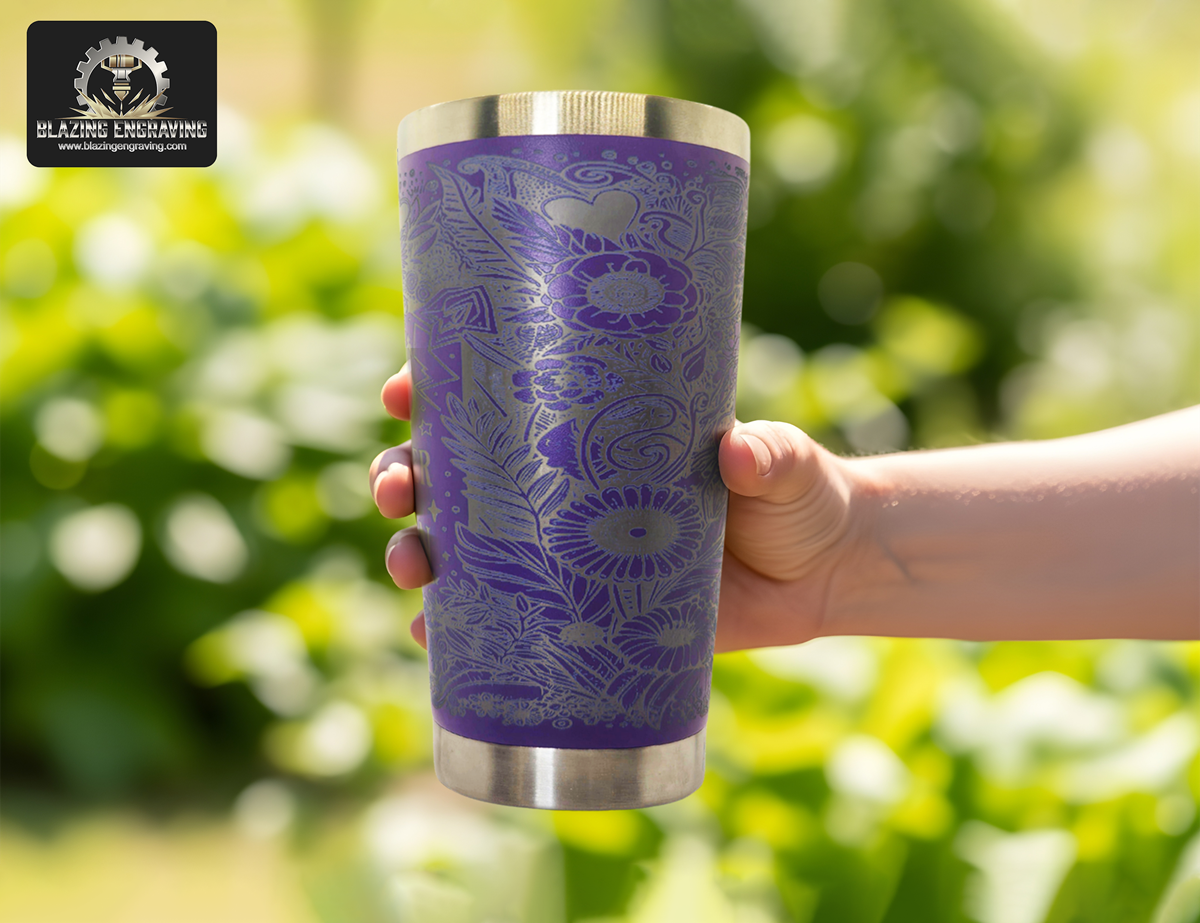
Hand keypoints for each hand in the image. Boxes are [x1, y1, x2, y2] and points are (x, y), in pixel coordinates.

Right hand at [371, 363, 860, 650]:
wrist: (819, 576)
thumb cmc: (794, 496)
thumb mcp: (782, 463)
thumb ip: (767, 454)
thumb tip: (736, 451)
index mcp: (592, 431)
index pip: (498, 398)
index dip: (436, 388)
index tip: (405, 386)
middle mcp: (561, 489)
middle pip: (454, 474)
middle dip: (405, 474)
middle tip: (398, 487)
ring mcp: (563, 554)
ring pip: (462, 547)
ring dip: (416, 551)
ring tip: (410, 565)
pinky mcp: (580, 616)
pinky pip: (501, 625)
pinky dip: (457, 632)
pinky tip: (429, 637)